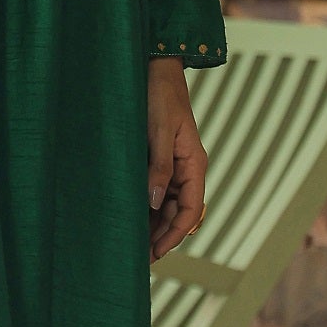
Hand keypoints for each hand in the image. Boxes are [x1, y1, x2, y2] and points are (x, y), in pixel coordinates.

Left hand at [148, 56, 206, 261]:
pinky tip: (130, 219)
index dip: (175, 235)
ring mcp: (174, 165)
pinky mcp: (159, 159)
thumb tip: (156, 203)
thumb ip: (159, 167)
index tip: (156, 252)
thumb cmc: (159, 96)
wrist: (155, 68)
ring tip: (132, 245)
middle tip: (138, 258)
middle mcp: (187, 169)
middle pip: (179, 213)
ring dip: (153, 225)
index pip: (192, 211)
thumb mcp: (159, 131)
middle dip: (162, 236)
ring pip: (167, 206)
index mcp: (195, 163)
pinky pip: (157, 191)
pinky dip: (146, 208)